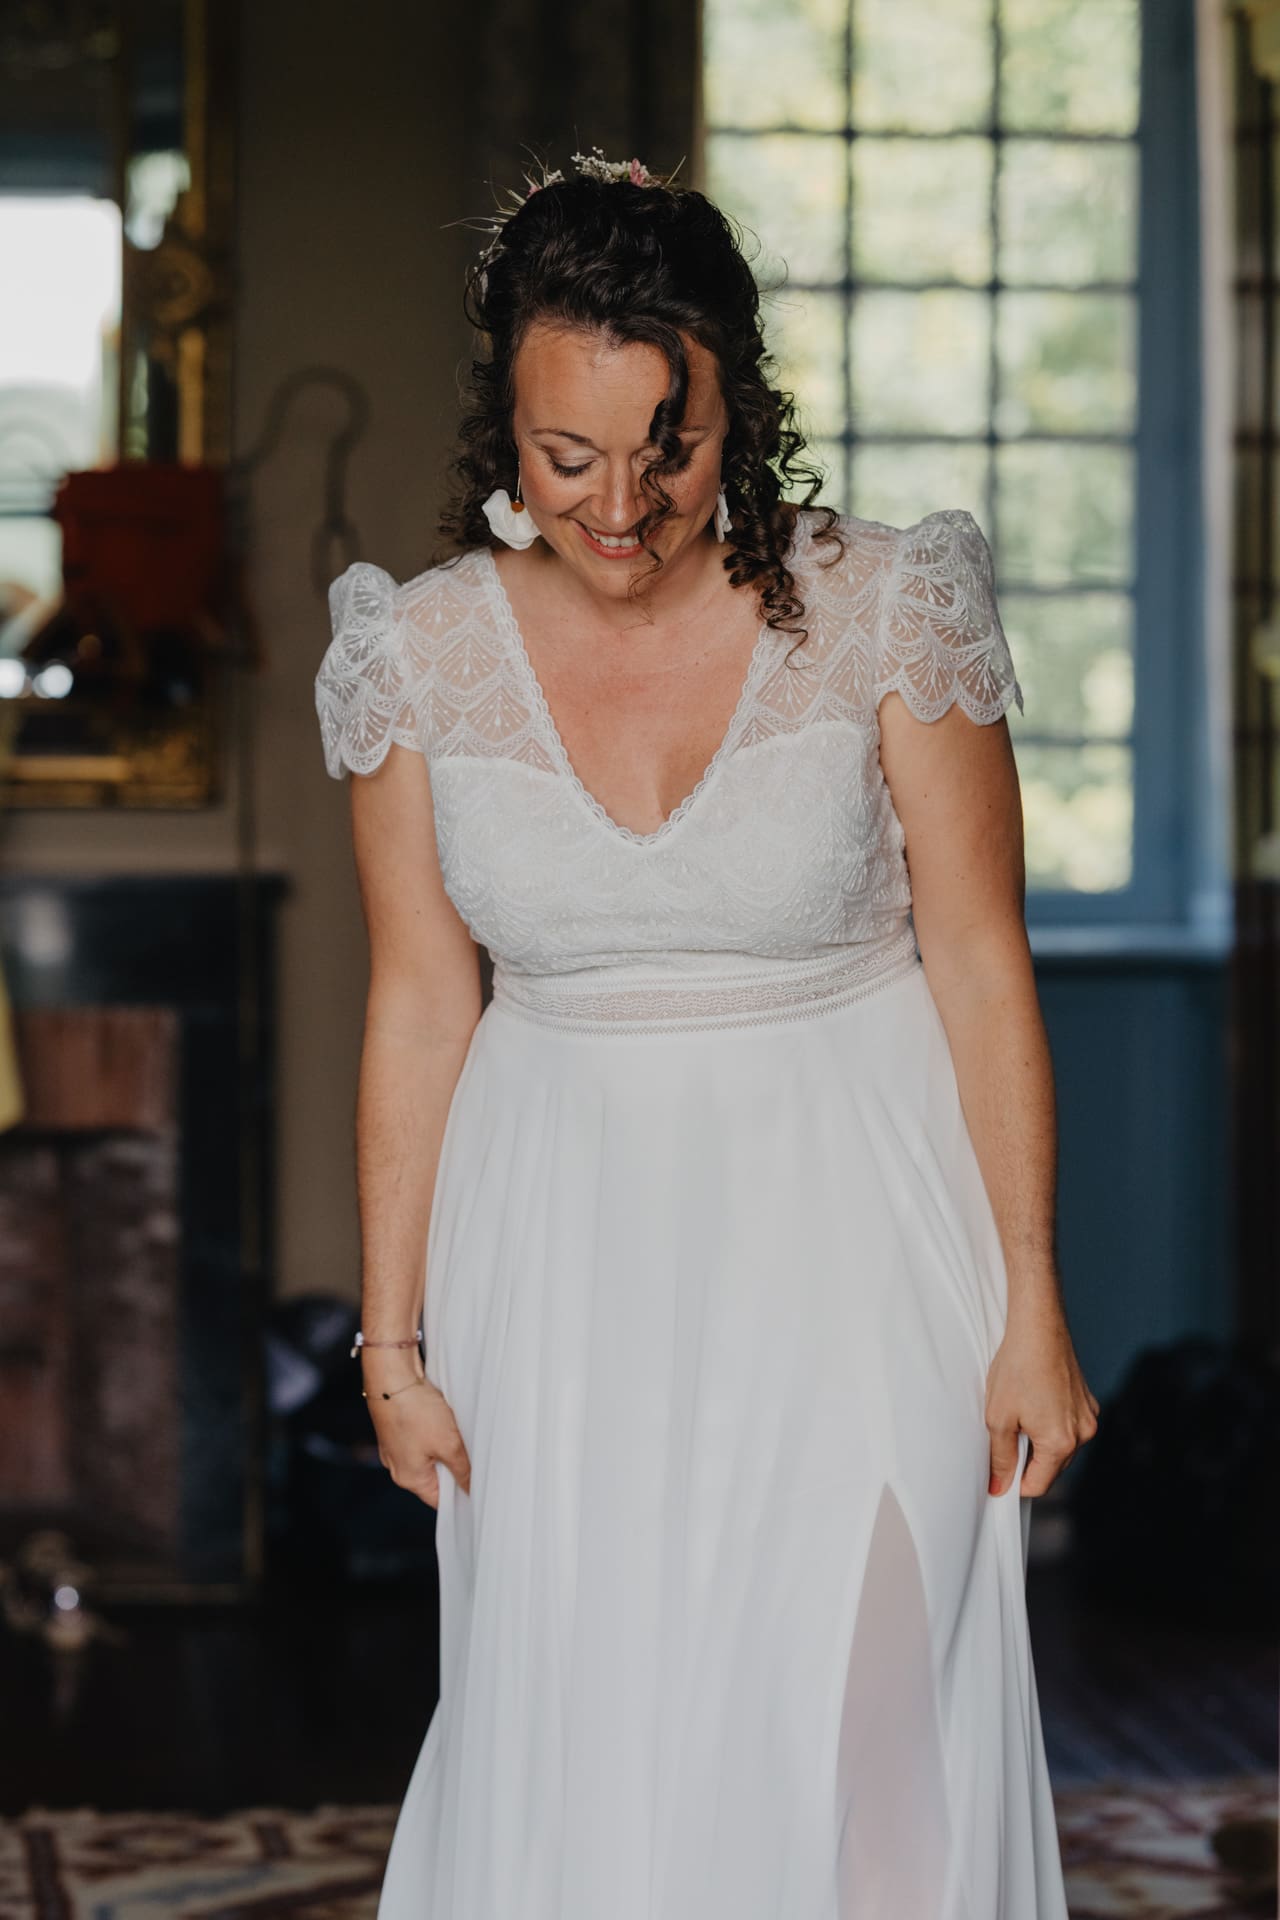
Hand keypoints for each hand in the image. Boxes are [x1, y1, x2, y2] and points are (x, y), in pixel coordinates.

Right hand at [362, 1355, 470, 1506]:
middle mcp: (398, 1465)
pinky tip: (446, 1419)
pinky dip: (436, 1432)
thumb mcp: (448, 1444)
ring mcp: (396, 1446)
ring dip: (447, 1446)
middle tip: (475, 1454)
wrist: (391, 1376)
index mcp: (408, 1478)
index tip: (480, 1485)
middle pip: (435, 1476)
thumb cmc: (415, 1411)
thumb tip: (472, 1489)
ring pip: (430, 1454)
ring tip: (460, 1433)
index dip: (460, 1494)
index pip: (439, 1499)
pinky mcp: (398, 1427)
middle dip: (455, 1466)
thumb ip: (463, 1469)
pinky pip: (422, 1438)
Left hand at [984, 1291, 1098, 1498]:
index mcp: (1061, 1443)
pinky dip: (1052, 1423)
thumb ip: (1000, 1459)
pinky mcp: (1088, 1402)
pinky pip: (1069, 1425)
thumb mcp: (998, 1418)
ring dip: (1040, 1441)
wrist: (1038, 1327)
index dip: (1015, 1483)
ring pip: (1061, 1446)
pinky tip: (1034, 1401)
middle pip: (1052, 1467)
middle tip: (1005, 1435)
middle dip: (1028, 1460)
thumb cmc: (1017, 1368)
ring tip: (1020, 1413)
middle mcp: (1083, 1433)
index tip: (999, 1474)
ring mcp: (1089, 1416)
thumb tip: (999, 1487)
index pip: (1038, 1484)